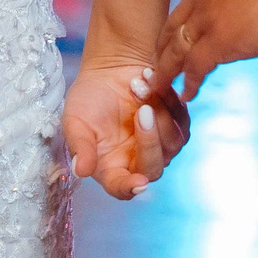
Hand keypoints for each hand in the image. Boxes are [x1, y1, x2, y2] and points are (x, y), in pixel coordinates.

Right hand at [60, 59, 187, 200]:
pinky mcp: (176, 125)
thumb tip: (81, 171)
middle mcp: (137, 162)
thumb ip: (80, 146)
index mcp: (111, 168)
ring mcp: (160, 145)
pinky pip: (181, 120)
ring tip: (136, 84)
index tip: (140, 183)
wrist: (110, 69)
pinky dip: (167, 99)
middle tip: (143, 110)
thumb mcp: (75, 121)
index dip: (130, 187)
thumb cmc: (88, 98)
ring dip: (158, 111)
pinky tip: (148, 82)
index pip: (122, 187)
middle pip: (154, 168)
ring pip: (173, 143)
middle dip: (150, 141)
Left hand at [151, 0, 257, 102]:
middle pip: (173, 27)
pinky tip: (186, 95)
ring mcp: (207, 20)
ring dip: (167, 69)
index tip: (175, 36)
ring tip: (160, 84)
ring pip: (176, 49)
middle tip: (157, 62)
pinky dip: (189, 83)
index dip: (179, 24)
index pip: (186, 5)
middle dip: (163, 47)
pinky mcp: (219, 42)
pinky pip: (195, 67)